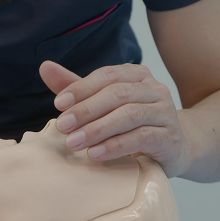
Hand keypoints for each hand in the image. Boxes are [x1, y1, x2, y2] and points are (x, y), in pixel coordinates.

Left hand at [39, 61, 190, 177]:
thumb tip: (45, 67)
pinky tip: (96, 154)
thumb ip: (77, 87)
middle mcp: (155, 89)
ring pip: (129, 115)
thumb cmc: (133, 124)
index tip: (58, 104)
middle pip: (117, 94)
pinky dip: (115, 145)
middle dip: (86, 110)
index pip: (107, 76)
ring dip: (97, 129)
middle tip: (63, 126)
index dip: (81, 88)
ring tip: (74, 142)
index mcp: (137, 75)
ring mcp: (165, 113)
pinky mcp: (169, 138)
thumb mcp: (103, 104)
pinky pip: (141, 138)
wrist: (174, 148)